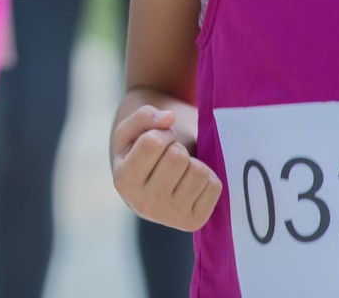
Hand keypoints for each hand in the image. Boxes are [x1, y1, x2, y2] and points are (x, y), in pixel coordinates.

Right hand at [111, 104, 220, 230]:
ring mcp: (170, 217)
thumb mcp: (131, 129)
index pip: (152, 142)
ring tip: (180, 168)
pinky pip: (214, 186)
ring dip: (192, 162)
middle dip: (177, 146)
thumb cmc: (140, 149)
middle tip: (170, 153)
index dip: (162, 132)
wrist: (150, 182)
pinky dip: (207, 177)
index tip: (160, 138)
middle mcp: (145, 204)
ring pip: (199, 171)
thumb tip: (169, 118)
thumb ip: (144, 115)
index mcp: (124, 180)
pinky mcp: (193, 221)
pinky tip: (191, 181)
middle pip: (178, 156)